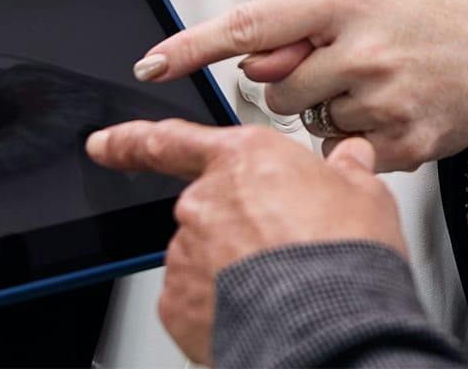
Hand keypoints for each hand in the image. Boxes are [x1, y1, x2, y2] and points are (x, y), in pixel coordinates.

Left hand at [86, 121, 403, 365]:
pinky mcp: (177, 302)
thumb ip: (346, 169)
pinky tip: (255, 308)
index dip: (131, 141)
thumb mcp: (364, 194)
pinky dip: (217, 303)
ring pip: (201, 255)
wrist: (329, 326)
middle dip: (235, 227)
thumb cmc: (344, 254)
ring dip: (229, 267)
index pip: (173, 141)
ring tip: (279, 284)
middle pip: (207, 207)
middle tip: (282, 249)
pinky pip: (192, 297)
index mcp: (246, 158)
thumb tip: (350, 158)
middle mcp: (206, 198)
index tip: (103, 143)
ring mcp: (186, 251)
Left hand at [131, 0, 467, 172]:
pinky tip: (391, 110)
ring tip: (377, 83)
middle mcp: (362, 51)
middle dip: (294, 82)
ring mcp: (381, 101)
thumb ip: (305, 23)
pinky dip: (354, 140)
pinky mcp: (398, 145)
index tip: (152, 61)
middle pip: (276, 89)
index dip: (194, 45)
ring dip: (326, 111)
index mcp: (348, 0)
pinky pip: (339, 154)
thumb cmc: (439, 14)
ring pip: (306, 125)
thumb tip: (249, 62)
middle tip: (343, 63)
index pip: (253, 24)